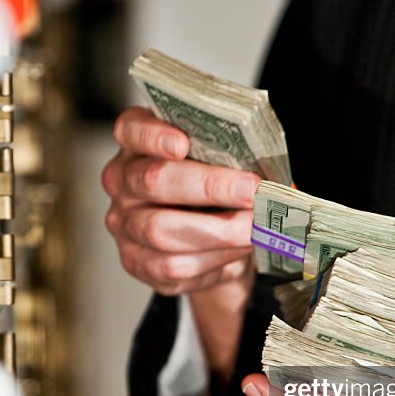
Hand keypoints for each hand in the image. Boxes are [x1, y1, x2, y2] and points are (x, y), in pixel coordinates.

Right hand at [102, 107, 259, 295]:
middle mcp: (122, 182)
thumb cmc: (213, 193)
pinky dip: (214, 259)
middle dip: (208, 186)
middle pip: (153, 181)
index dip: (153, 135)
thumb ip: (232, 159)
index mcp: (137, 144)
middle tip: (250, 191)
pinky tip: (238, 250)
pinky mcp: (137, 262)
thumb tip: (271, 173)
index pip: (130, 129)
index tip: (182, 143)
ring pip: (161, 231)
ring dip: (218, 231)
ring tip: (255, 228)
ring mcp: (125, 224)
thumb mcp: (220, 164)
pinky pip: (172, 266)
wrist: (209, 243)